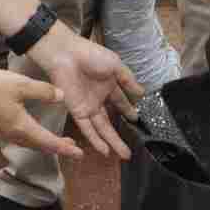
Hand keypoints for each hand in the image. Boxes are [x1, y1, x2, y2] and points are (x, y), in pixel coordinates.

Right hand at [0, 66, 83, 160]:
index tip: (80, 154)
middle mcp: (12, 134)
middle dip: (57, 148)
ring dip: (44, 143)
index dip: (66, 148)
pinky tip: (32, 130)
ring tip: (56, 141)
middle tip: (72, 148)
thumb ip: (43, 92)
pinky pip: (18, 137)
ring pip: (28, 142)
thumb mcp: (21, 85)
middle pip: (39, 146)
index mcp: (21, 127)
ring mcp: (1, 132)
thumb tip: (62, 96)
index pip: (49, 142)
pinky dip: (31, 138)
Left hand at [24, 24, 140, 159]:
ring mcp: (88, 106)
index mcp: (108, 85)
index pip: (121, 102)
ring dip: (111, 142)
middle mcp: (98, 99)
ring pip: (101, 128)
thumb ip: (128, 81)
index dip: (129, 112)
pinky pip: (87, 128)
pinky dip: (95, 140)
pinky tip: (105, 150)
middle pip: (111, 121)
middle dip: (120, 135)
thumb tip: (142, 93)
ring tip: (123, 155)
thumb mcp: (116, 66)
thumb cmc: (91, 55)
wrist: (67, 54)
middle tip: (131, 150)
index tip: (137, 122)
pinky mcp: (77, 111)